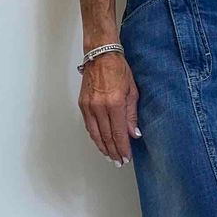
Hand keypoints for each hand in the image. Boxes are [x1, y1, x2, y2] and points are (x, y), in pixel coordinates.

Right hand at [79, 49, 141, 166]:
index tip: (126, 157)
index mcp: (114, 103)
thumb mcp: (132, 91)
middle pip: (106, 137)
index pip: (118, 133)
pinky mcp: (82, 104)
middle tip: (119, 161)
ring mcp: (89, 106)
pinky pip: (88, 126)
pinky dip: (95, 136)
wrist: (101, 55)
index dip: (122, 148)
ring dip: (103, 147)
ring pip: (95, 134)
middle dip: (113, 151)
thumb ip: (132, 114)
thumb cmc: (118, 69)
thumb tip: (134, 133)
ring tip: (110, 156)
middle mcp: (99, 107)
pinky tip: (100, 142)